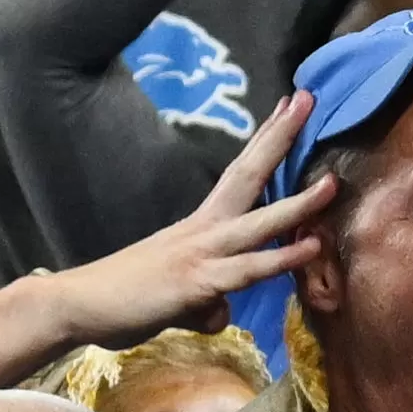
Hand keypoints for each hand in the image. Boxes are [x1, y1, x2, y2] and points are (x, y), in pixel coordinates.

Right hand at [47, 93, 334, 349]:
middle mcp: (204, 230)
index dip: (265, 141)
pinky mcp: (197, 281)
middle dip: (279, 138)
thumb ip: (208, 300)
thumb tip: (220, 312)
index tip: (289, 107)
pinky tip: (309, 248)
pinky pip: (248, 269)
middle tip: (308, 100)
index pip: (241, 174)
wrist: (79, 306)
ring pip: (258, 222)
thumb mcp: (181, 298)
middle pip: (248, 175)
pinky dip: (280, 259)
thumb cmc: (128, 299)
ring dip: (298, 204)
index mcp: (202, 226)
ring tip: (333, 184)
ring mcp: (201, 252)